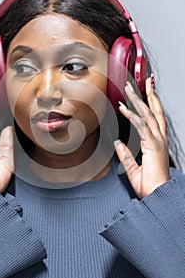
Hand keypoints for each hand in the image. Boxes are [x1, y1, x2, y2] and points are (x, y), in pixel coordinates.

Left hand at [114, 77, 169, 198]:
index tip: (141, 92)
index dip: (149, 103)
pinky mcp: (152, 145)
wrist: (158, 198)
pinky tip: (124, 107)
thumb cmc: (150, 187)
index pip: (153, 117)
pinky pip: (140, 126)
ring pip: (147, 114)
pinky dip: (131, 115)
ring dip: (138, 99)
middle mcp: (159, 138)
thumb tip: (118, 144)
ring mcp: (157, 141)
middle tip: (145, 79)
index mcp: (157, 142)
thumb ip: (126, 156)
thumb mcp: (133, 170)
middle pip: (154, 110)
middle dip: (149, 93)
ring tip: (129, 87)